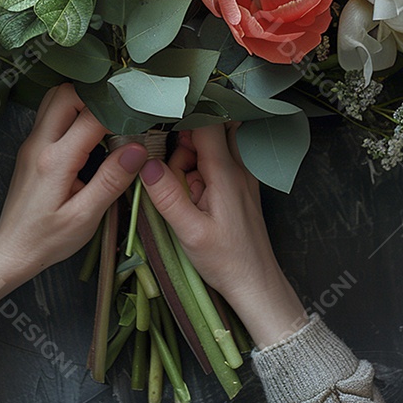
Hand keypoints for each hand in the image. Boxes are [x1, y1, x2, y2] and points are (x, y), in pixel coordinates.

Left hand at [0, 84, 147, 312]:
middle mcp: (39, 143)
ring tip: (105, 118)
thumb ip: (111, 180)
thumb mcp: (85, 217)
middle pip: (67, 93)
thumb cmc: (48, 239)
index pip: (91, 117)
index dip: (118, 112)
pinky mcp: (30, 147)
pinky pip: (50, 113)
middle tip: (120, 113)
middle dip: (97, 95)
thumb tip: (138, 150)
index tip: (139, 117)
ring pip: (54, 98)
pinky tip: (88, 129)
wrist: (11, 250)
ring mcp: (31, 142)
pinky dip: (71, 109)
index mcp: (55, 160)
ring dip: (81, 99)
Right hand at [140, 125, 307, 348]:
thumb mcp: (190, 232)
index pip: (208, 122)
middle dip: (187, 140)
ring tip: (185, 190)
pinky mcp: (241, 187)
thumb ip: (168, 196)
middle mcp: (239, 167)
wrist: (256, 284)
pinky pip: (220, 163)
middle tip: (174, 170)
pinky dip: (203, 170)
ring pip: (215, 146)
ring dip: (194, 157)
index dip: (184, 117)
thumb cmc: (226, 261)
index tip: (162, 125)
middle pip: (211, 129)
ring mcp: (242, 176)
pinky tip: (196, 196)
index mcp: (226, 173)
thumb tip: (146, 163)